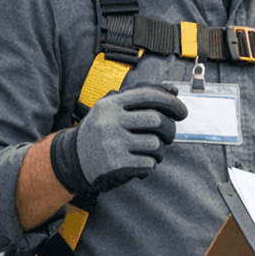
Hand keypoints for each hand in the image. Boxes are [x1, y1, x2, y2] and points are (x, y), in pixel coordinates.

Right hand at [50, 86, 187, 193]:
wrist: (72, 158)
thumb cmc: (100, 131)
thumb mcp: (111, 109)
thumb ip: (139, 98)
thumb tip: (173, 91)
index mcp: (111, 104)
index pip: (149, 95)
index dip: (172, 102)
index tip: (182, 112)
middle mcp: (110, 121)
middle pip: (157, 120)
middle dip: (170, 129)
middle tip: (169, 136)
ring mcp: (112, 143)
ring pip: (155, 144)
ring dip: (160, 150)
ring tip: (152, 152)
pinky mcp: (115, 164)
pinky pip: (148, 163)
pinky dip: (151, 164)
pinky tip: (142, 163)